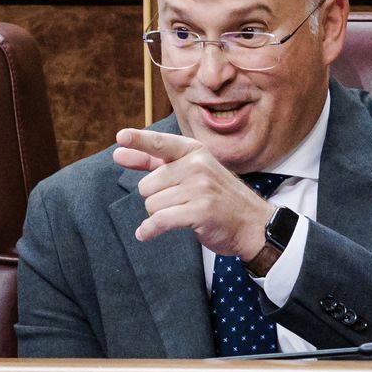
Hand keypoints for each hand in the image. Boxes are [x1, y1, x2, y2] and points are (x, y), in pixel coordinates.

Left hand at [115, 128, 269, 259]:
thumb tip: (119, 153)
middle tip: (179, 204)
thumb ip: (156, 162)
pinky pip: (159, 220)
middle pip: (147, 185)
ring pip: (151, 204)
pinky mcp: (200, 211)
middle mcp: (197, 166)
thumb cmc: (219, 199)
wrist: (252, 224)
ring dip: (158, 215)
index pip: (160, 144)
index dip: (138, 140)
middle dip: (155, 199)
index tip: (120, 137)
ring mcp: (200, 188)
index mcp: (194, 152)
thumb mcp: (193, 173)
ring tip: (181, 215)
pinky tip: (147, 233)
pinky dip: (150, 230)